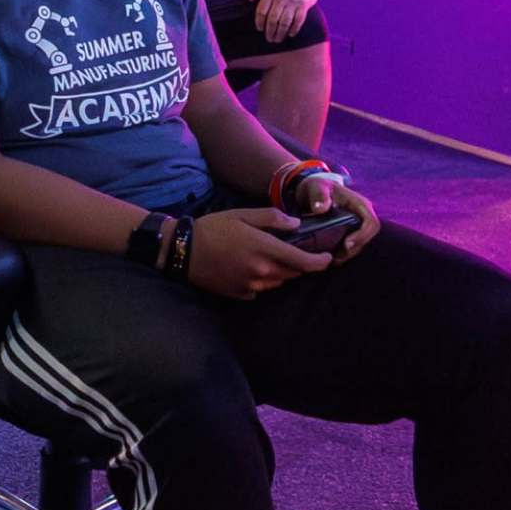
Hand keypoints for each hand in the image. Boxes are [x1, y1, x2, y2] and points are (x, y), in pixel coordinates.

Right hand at [187, 204, 330, 299]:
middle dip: (297, 264)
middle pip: (292, 273)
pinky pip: (261, 291)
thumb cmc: (213, 228)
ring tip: (268, 258)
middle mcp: (261, 271)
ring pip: (278, 283)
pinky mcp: (240, 295)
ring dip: (280, 273)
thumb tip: (296, 223)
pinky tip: (249, 269)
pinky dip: (262, 281)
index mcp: (264, 248)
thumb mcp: (242, 214)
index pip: (303, 261)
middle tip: (293, 252)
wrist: (183, 250)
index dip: (320, 262)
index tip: (327, 259)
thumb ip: (272, 218)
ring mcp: (251, 286)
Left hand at [251, 0, 318, 42]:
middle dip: (270, 31)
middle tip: (269, 39)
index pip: (262, 11)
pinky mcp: (304, 4)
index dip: (259, 22)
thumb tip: (249, 0)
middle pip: (273, 19)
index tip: (260, 29)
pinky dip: (294, 29)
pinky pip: (298, 20)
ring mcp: (293, 1)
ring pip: (285, 22)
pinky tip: (290, 34)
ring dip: (280, 33)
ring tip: (278, 39)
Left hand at [313, 180, 378, 263]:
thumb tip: (320, 209)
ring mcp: (358, 225)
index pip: (371, 223)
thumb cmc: (317, 187)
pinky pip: (353, 246)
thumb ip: (319, 195)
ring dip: (348, 254)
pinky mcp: (351, 232)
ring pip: (360, 244)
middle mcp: (362, 215)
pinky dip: (344, 254)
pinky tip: (331, 258)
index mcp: (359, 204)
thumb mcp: (316, 187)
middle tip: (336, 257)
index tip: (346, 245)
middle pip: (367, 237)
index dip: (362, 236)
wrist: (314, 192)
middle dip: (354, 249)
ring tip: (332, 260)